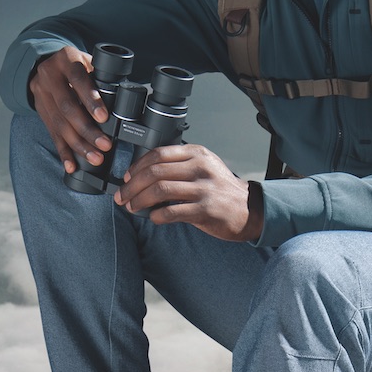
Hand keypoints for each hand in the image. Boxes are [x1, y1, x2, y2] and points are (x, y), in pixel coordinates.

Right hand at [29, 46, 111, 174]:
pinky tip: (72, 165)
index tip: (104, 118)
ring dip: (78, 145)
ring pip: (59, 124)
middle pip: (67, 107)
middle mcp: (50, 77)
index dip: (91, 100)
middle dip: (87, 130)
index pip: (78, 79)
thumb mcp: (87, 61)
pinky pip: (51, 134)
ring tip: (95, 158)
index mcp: (66, 59)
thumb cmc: (76, 65)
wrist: (44, 64)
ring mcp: (42, 95)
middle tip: (105, 145)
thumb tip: (124, 100)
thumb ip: (100, 77)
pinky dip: (63, 152)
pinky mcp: (40, 111)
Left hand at [114, 143, 262, 241]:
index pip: (157, 154)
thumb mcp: (202, 167)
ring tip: (132, 207)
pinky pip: (172, 212)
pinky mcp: (206, 209)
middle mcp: (200, 168)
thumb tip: (140, 174)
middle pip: (154, 172)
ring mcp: (204, 188)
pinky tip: (153, 218)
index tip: (127, 178)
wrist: (249, 209)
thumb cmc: (220, 189)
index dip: (137, 166)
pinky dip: (156, 216)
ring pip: (159, 190)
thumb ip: (177, 166)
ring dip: (139, 200)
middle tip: (122, 196)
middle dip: (132, 186)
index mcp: (196, 154)